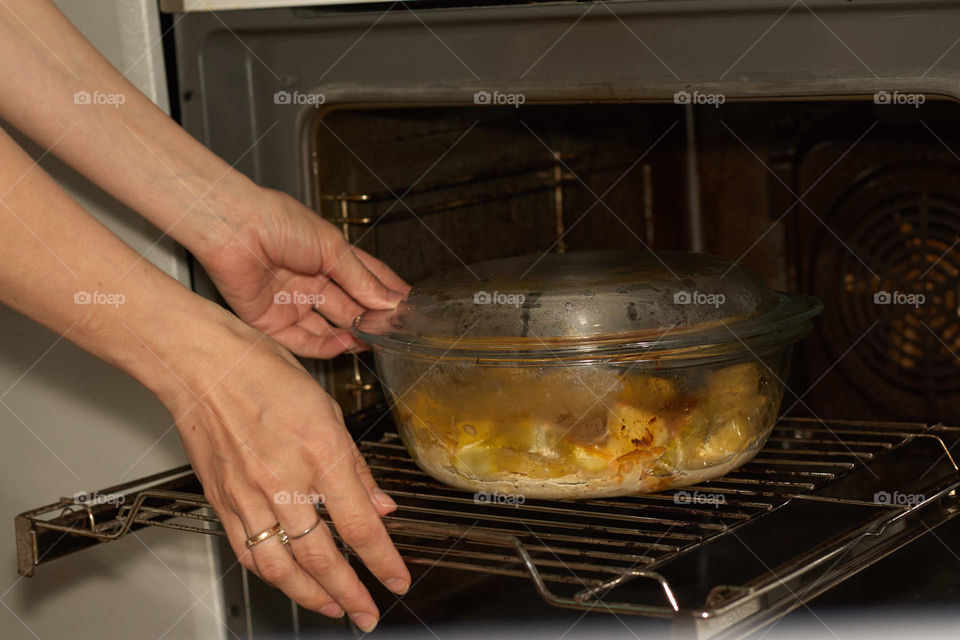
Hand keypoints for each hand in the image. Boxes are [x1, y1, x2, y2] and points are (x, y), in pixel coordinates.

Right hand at [160, 309, 409, 630]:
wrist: (200, 365)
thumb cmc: (263, 372)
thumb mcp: (328, 409)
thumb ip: (355, 465)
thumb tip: (381, 503)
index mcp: (320, 453)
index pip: (359, 524)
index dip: (383, 561)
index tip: (397, 580)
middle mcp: (284, 480)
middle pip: (323, 556)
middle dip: (350, 594)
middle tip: (367, 615)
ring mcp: (249, 495)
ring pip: (283, 566)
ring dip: (312, 596)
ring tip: (333, 609)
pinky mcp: (222, 502)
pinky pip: (248, 552)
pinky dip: (272, 576)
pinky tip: (289, 583)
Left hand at [199, 187, 408, 357]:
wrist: (234, 227)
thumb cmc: (276, 220)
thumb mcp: (332, 248)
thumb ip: (361, 278)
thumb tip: (389, 300)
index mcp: (327, 257)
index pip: (367, 279)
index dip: (388, 294)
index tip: (409, 308)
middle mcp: (310, 281)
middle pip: (350, 308)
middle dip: (372, 319)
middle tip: (394, 329)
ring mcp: (291, 302)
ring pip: (329, 329)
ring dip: (352, 336)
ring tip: (373, 338)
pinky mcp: (270, 321)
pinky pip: (302, 341)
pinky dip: (326, 346)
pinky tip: (346, 343)